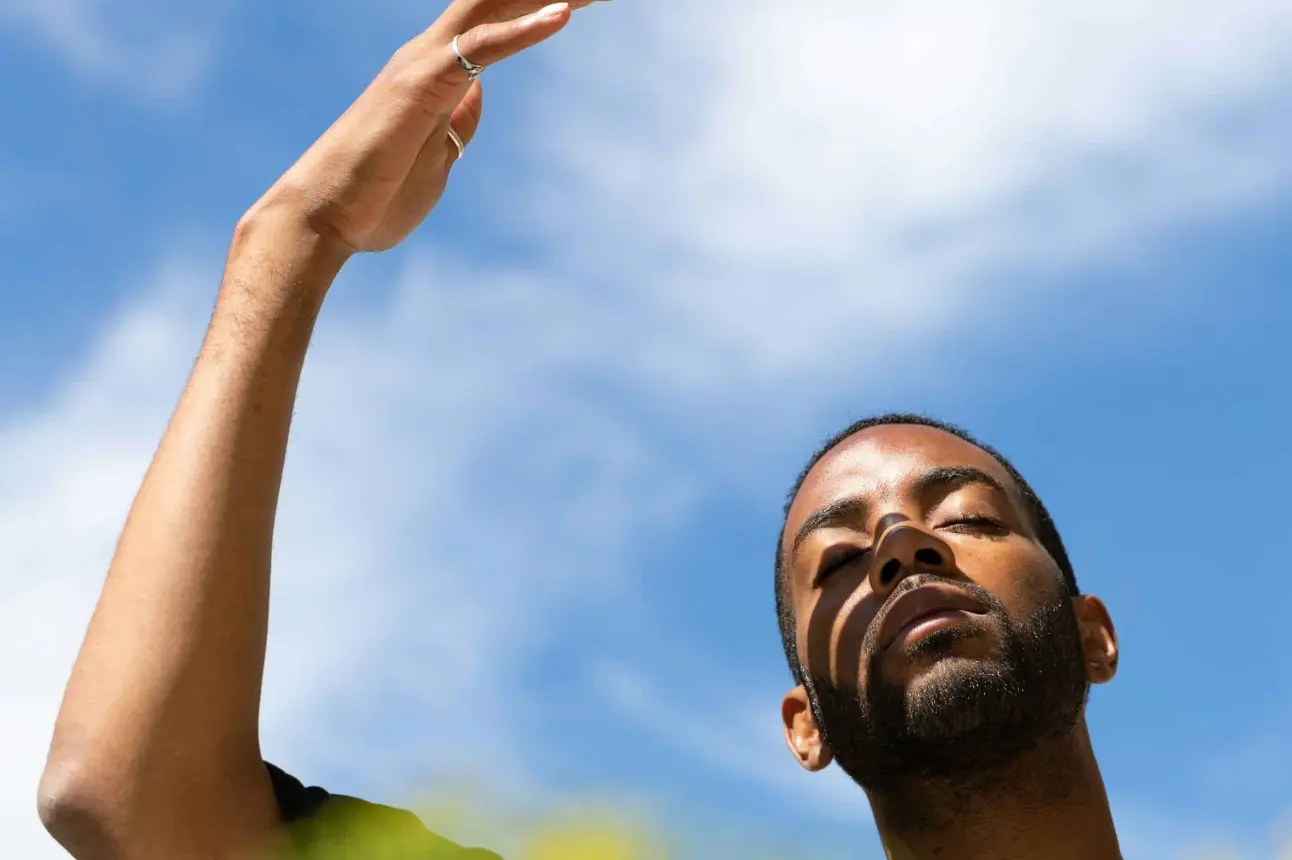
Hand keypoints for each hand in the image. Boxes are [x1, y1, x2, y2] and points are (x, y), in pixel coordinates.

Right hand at [247, 0, 603, 255]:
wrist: (323, 220)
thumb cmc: (373, 201)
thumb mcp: (435, 161)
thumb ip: (457, 125)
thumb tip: (475, 96)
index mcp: (434, 74)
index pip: (495, 22)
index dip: (538, 3)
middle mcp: (427, 57)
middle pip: (497, 2)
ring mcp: (422, 66)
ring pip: (492, 8)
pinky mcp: (422, 86)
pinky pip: (482, 50)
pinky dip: (524, 30)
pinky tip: (564, 13)